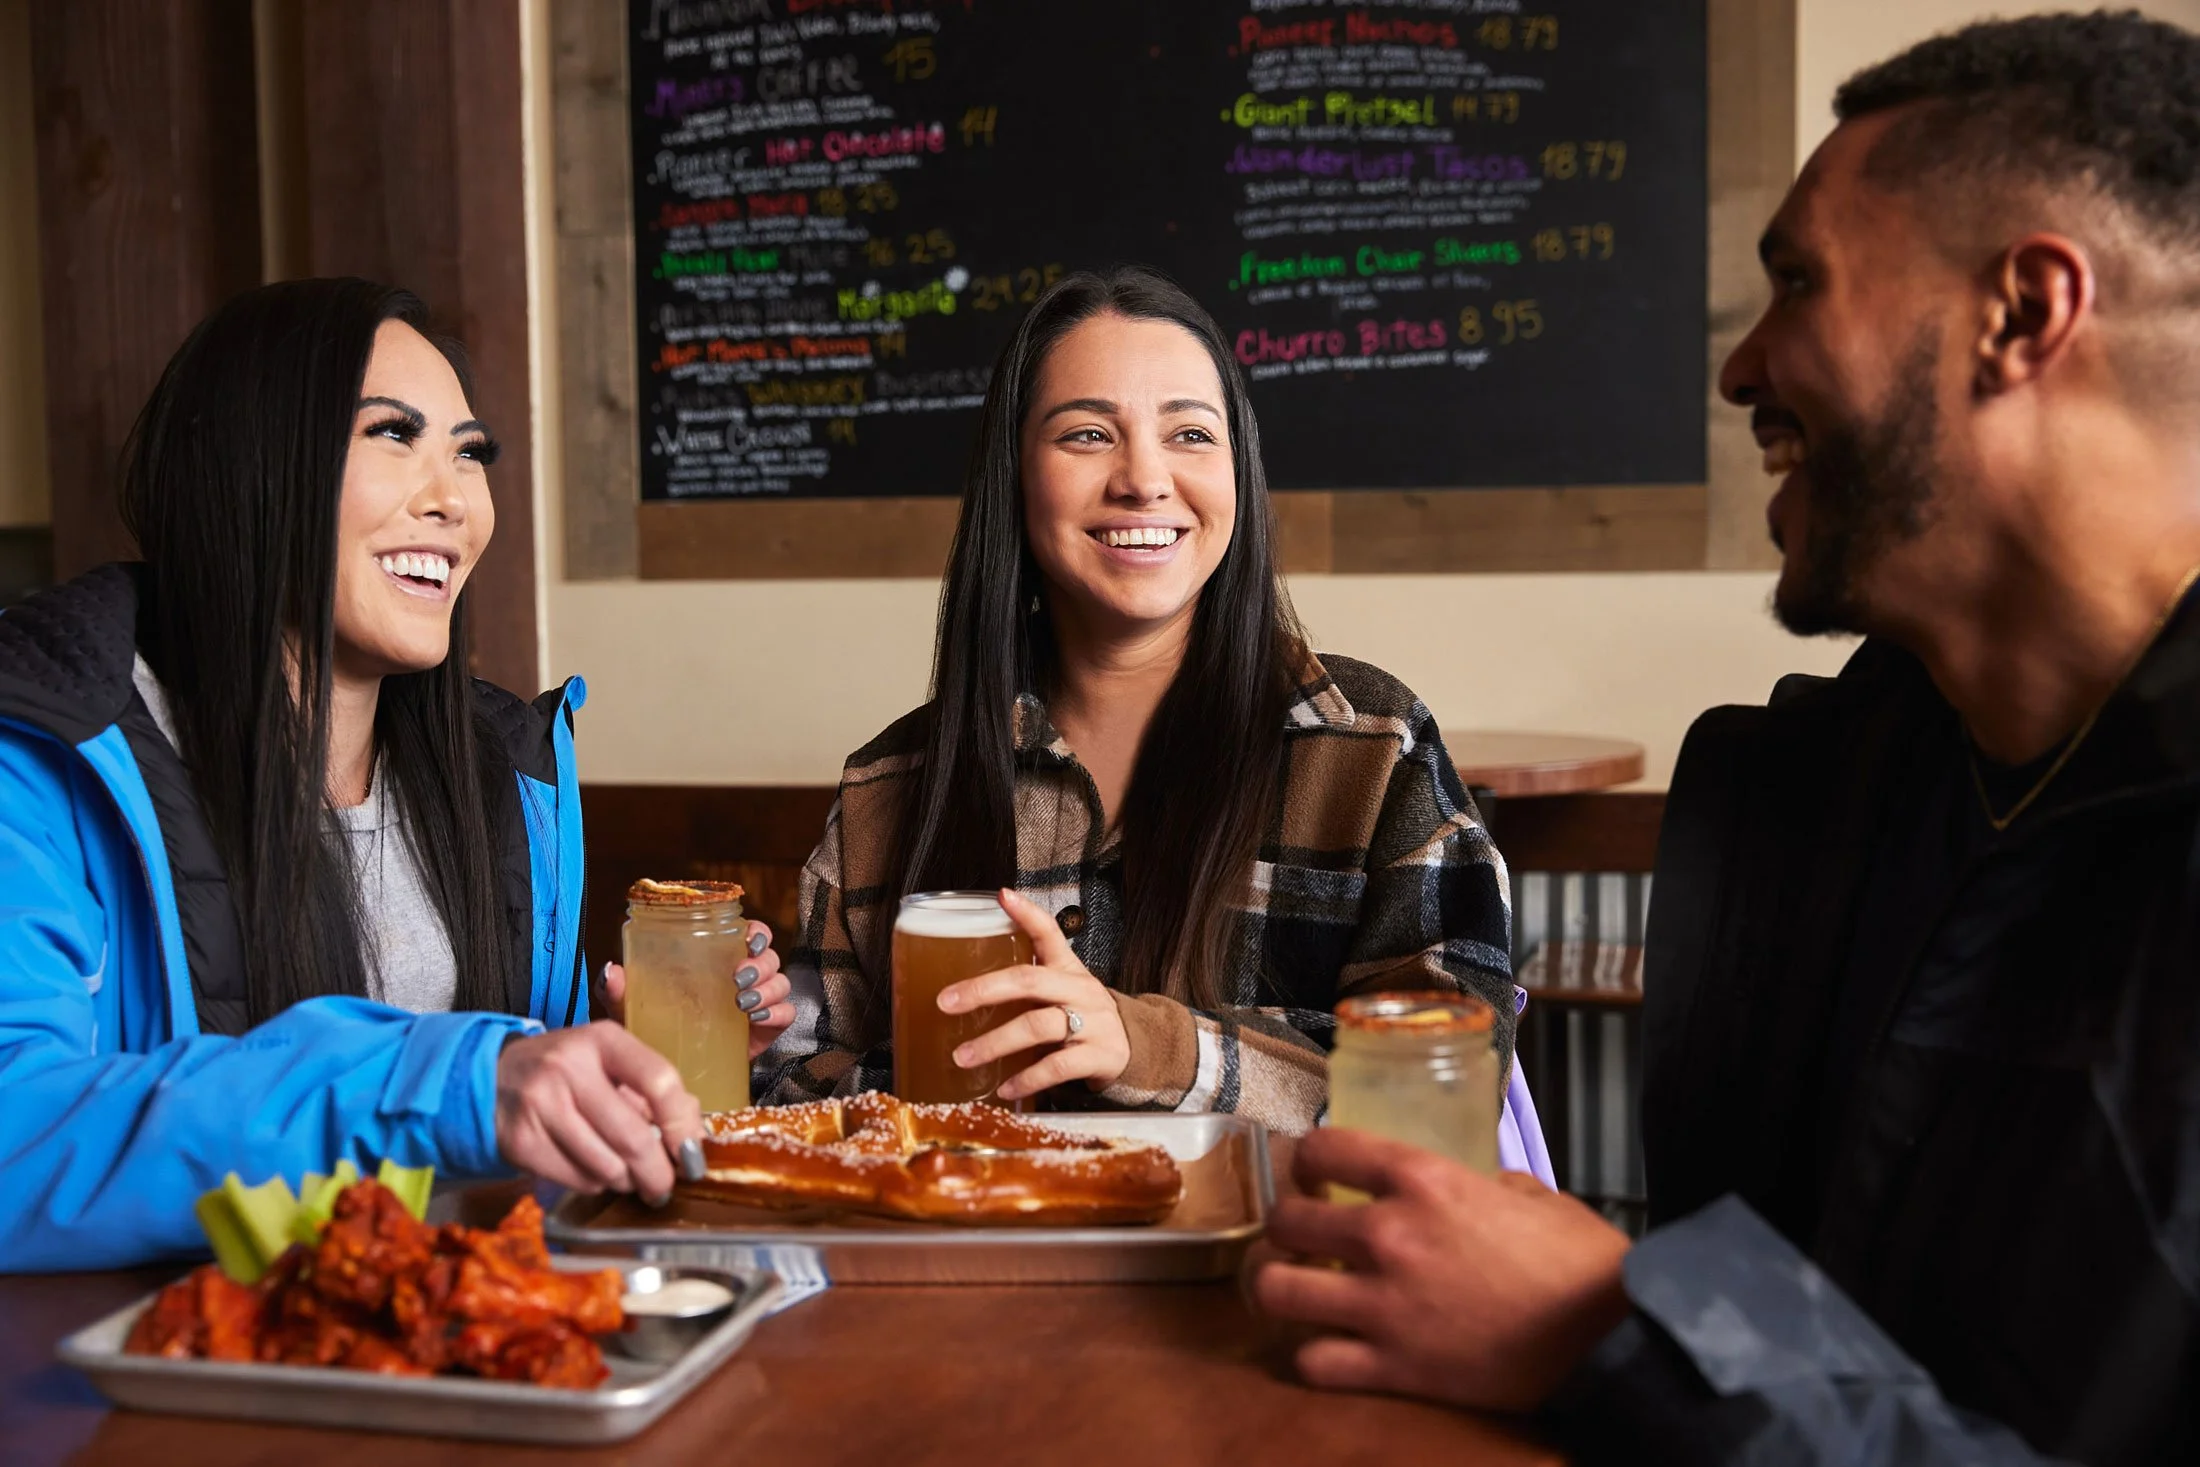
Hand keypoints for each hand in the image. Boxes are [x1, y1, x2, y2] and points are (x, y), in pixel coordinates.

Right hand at [494, 1022, 702, 1203]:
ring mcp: (540, 1105)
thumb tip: (692, 1136)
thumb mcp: (606, 1060)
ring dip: (627, 1181)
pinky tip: (593, 1170)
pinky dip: (596, 1184)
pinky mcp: (521, 1142)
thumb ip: (649, 1089)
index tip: (692, 1154)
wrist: (489, 1077)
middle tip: (664, 1187)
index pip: (658, 1080)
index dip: (683, 1124)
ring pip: (607, 1167)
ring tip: (628, 1176)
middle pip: (633, 1137)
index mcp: (602, 1040)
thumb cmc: (565, 1071)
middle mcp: (568, 1068)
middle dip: (658, 1173)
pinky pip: (578, 1180)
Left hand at [600, 920, 792, 1058]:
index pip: (750, 933)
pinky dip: (777, 1013)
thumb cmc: (658, 1029)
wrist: (676, 1072)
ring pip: (781, 982)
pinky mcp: (768, 1028)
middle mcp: (745, 976)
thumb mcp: (635, 1009)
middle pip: (770, 956)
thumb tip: (611, 972)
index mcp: (719, 960)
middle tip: (737, 979)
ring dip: (768, 988)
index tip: (746, 941)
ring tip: (743, 1003)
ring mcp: (760, 1002)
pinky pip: (786, 1014)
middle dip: (759, 964)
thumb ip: (621, 992)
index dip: (756, 932)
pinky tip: (757, 1019)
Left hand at [938, 887, 1130, 1100]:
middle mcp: (1080, 989)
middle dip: (983, 990)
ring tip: (963, 1057)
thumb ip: (1025, 987)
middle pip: (1030, 980)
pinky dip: (1027, 1079)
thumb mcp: (1060, 993)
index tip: (1002, 896)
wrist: (1133, 1051)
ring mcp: (1093, 1022)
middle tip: (945, 1002)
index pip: (1050, 932)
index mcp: (1068, 968)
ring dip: (996, 1042)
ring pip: (1039, 1026)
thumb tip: (960, 995)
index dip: (1027, 913)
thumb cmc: (1081, 1018)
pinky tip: (1005, 1089)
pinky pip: (1058, 1066)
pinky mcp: (1099, 1055)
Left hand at [1251, 1128, 1632, 1413]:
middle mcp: (1388, 1235)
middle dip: (1285, 1226)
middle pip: (1284, 1220)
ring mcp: (1383, 1304)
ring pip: (1276, 1290)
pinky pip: (1312, 1362)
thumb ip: (1486, 1183)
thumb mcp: (1533, 1195)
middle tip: (1301, 1238)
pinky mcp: (1393, 1367)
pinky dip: (1310, 1356)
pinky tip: (1326, 1348)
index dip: (1307, 1161)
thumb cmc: (1581, 1262)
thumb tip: (1476, 1187)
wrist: (1611, 1337)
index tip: (1314, 1176)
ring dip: (1277, 1287)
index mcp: (1422, 1179)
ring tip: (1293, 1289)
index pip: (1323, 1149)